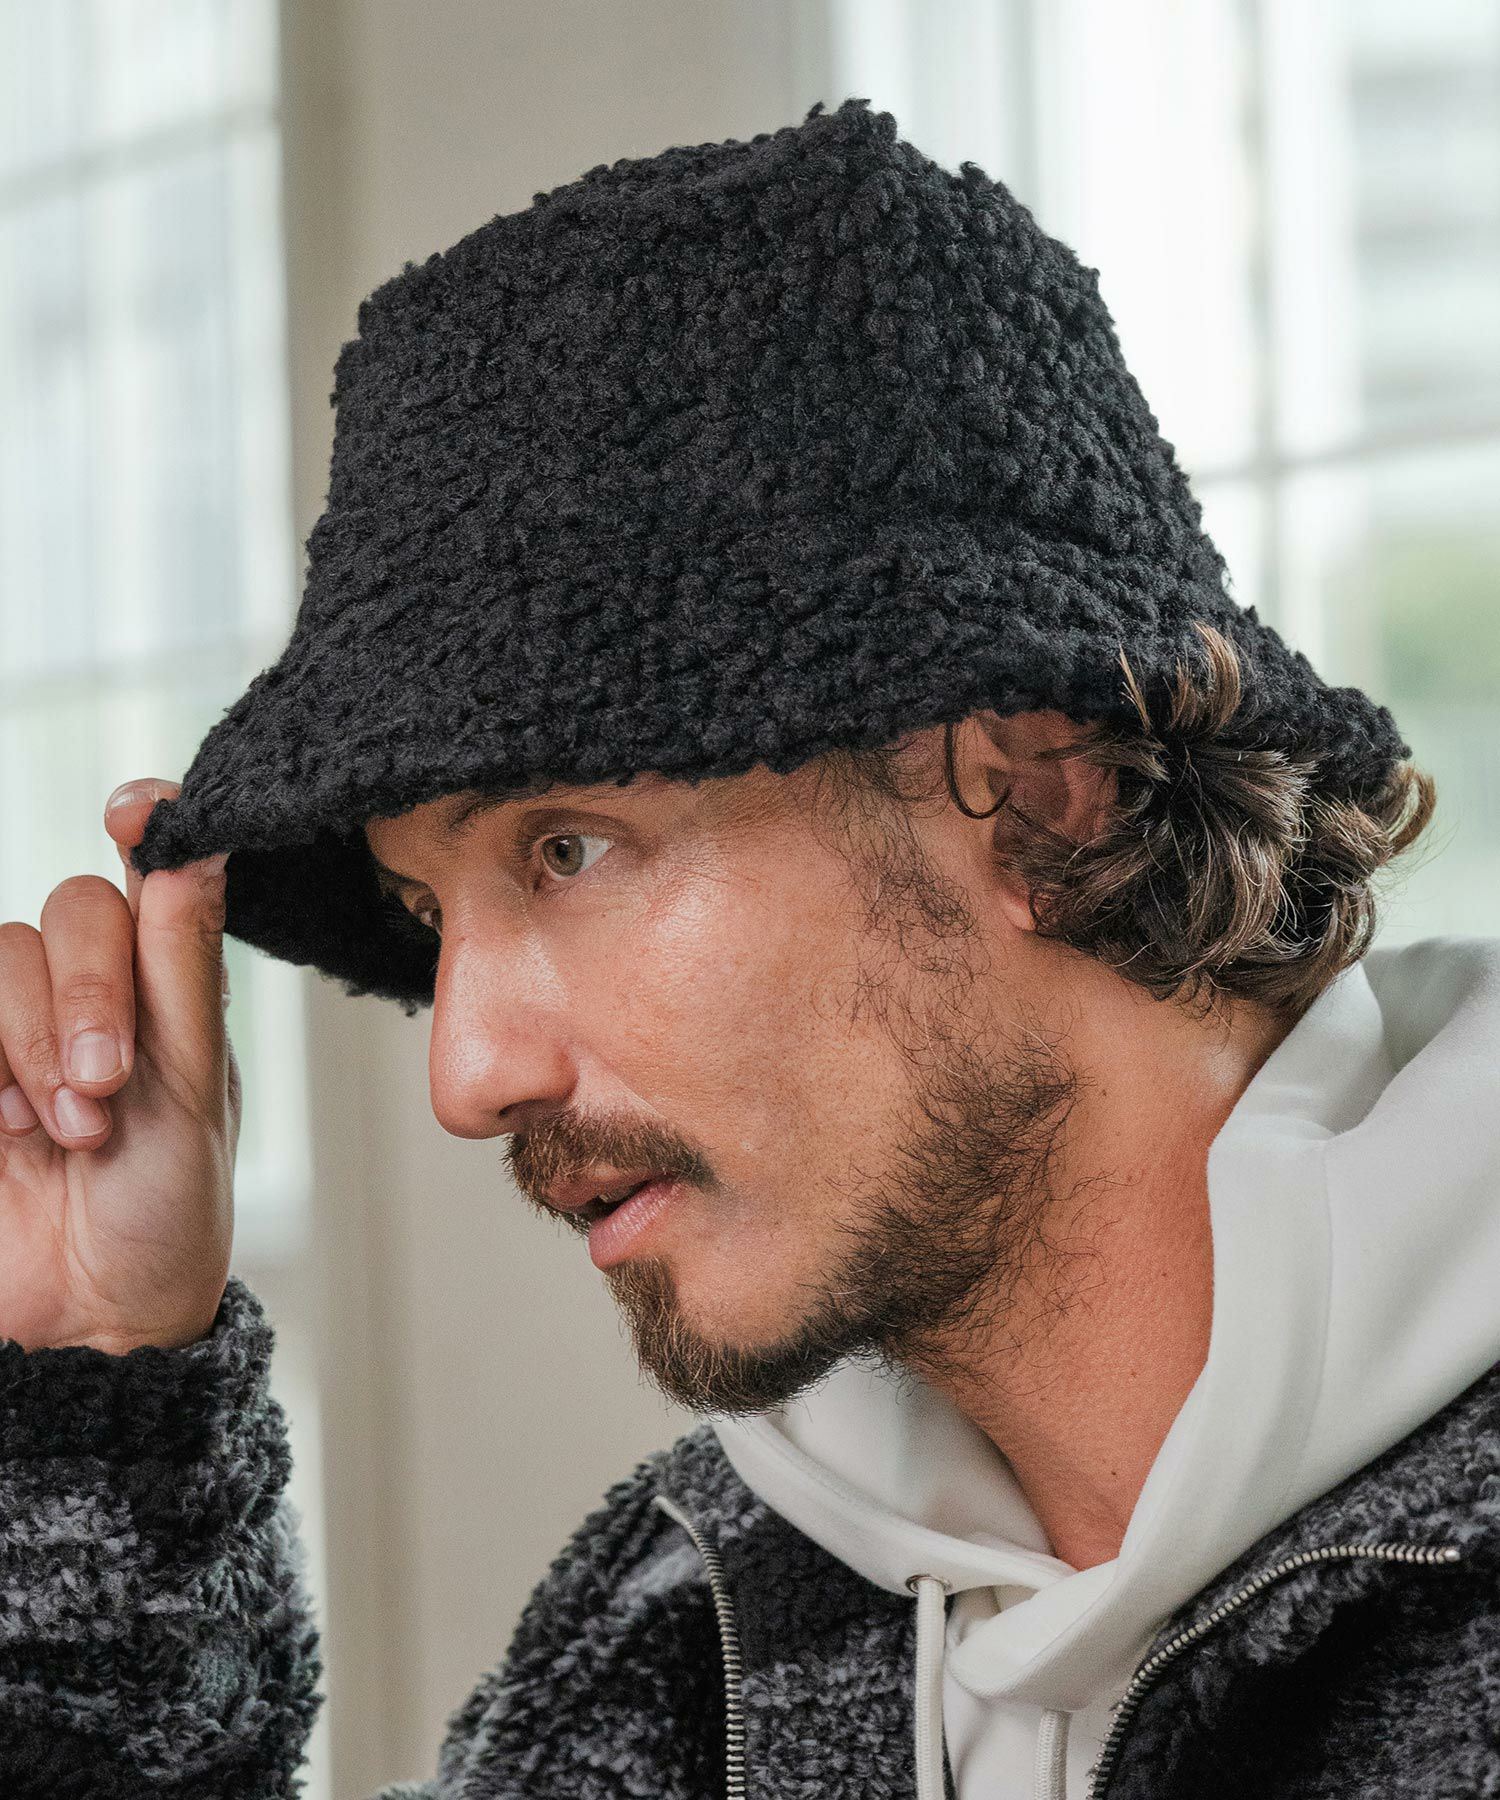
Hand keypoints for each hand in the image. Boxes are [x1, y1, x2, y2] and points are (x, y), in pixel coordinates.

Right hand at [0, 779, 239, 1351]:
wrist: (90, 1320)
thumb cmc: (165, 1211)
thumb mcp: (194, 1094)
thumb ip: (183, 974)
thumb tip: (193, 852)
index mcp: (172, 984)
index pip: (152, 870)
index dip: (144, 824)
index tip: (131, 813)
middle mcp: (94, 987)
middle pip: (73, 910)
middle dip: (90, 996)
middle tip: (104, 1089)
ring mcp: (14, 1024)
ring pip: (2, 954)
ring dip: (35, 1042)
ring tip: (65, 1130)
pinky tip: (6, 1130)